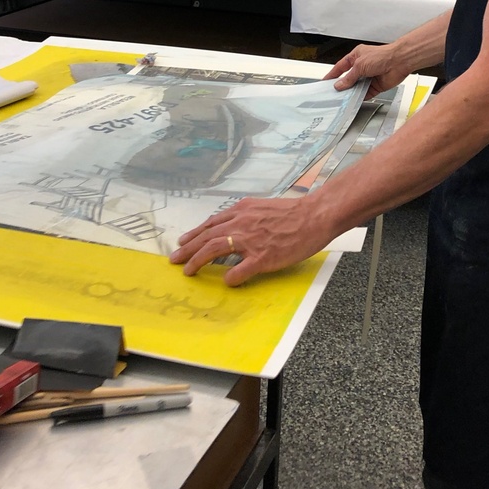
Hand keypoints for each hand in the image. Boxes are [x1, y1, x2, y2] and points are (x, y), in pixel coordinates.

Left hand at [170, 195, 331, 286]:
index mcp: (242, 210)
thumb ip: (246, 215)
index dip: (195, 234)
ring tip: (188, 270)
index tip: (183, 242)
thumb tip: (234, 226)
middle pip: (206, 236)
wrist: (314, 215)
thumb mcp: (263, 207)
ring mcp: (251, 241)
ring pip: (215, 249)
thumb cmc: (294, 212)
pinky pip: (240, 271)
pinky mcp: (262, 257)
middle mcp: (241, 223)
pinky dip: (230, 277)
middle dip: (187, 249)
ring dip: (198, 260)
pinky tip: (226, 282)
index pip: (211, 223)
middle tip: (174, 259)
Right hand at [324, 42, 409, 97]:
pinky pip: (366, 94)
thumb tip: (339, 84)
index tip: (326, 81)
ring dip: (351, 92)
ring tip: (343, 98)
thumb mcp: (359, 65)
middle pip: (349, 78)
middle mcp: (363, 66)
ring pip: (357, 87)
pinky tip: (355, 101)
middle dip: (342, 85)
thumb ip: (349, 77)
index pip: (341, 66)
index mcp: (357, 56)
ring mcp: (369, 76)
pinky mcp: (376, 86)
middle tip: (333, 93)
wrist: (399, 61)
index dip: (333, 74)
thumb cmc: (382, 56)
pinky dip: (361, 97)